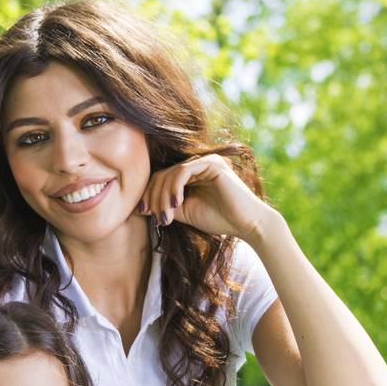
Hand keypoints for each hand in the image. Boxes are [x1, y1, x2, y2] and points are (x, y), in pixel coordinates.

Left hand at [138, 154, 276, 240]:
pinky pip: (183, 171)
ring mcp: (205, 161)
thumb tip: (139, 207)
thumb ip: (166, 207)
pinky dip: (174, 188)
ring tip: (166, 217)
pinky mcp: (211, 164)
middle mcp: (197, 163)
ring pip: (170, 173)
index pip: (161, 178)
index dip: (149, 194)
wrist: (247, 225)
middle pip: (162, 174)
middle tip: (156, 219)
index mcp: (191, 173)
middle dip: (154, 198)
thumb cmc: (220, 220)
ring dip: (163, 197)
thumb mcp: (186, 213)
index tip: (142, 213)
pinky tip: (175, 204)